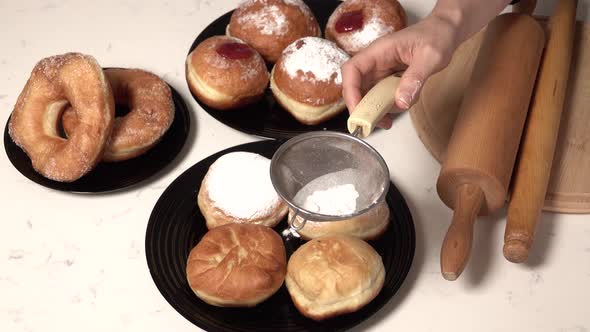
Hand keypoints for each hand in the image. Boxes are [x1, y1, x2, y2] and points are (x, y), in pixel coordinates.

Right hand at [341, 14, 460, 128]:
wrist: (446, 31)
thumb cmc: (437, 36)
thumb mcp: (430, 57)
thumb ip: (415, 78)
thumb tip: (401, 103)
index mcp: (379, 51)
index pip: (352, 70)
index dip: (350, 91)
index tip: (358, 110)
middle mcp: (376, 62)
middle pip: (356, 86)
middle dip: (361, 106)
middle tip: (373, 123)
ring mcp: (382, 71)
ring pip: (368, 94)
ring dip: (374, 109)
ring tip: (387, 122)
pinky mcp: (390, 79)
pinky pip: (382, 96)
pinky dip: (387, 107)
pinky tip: (399, 109)